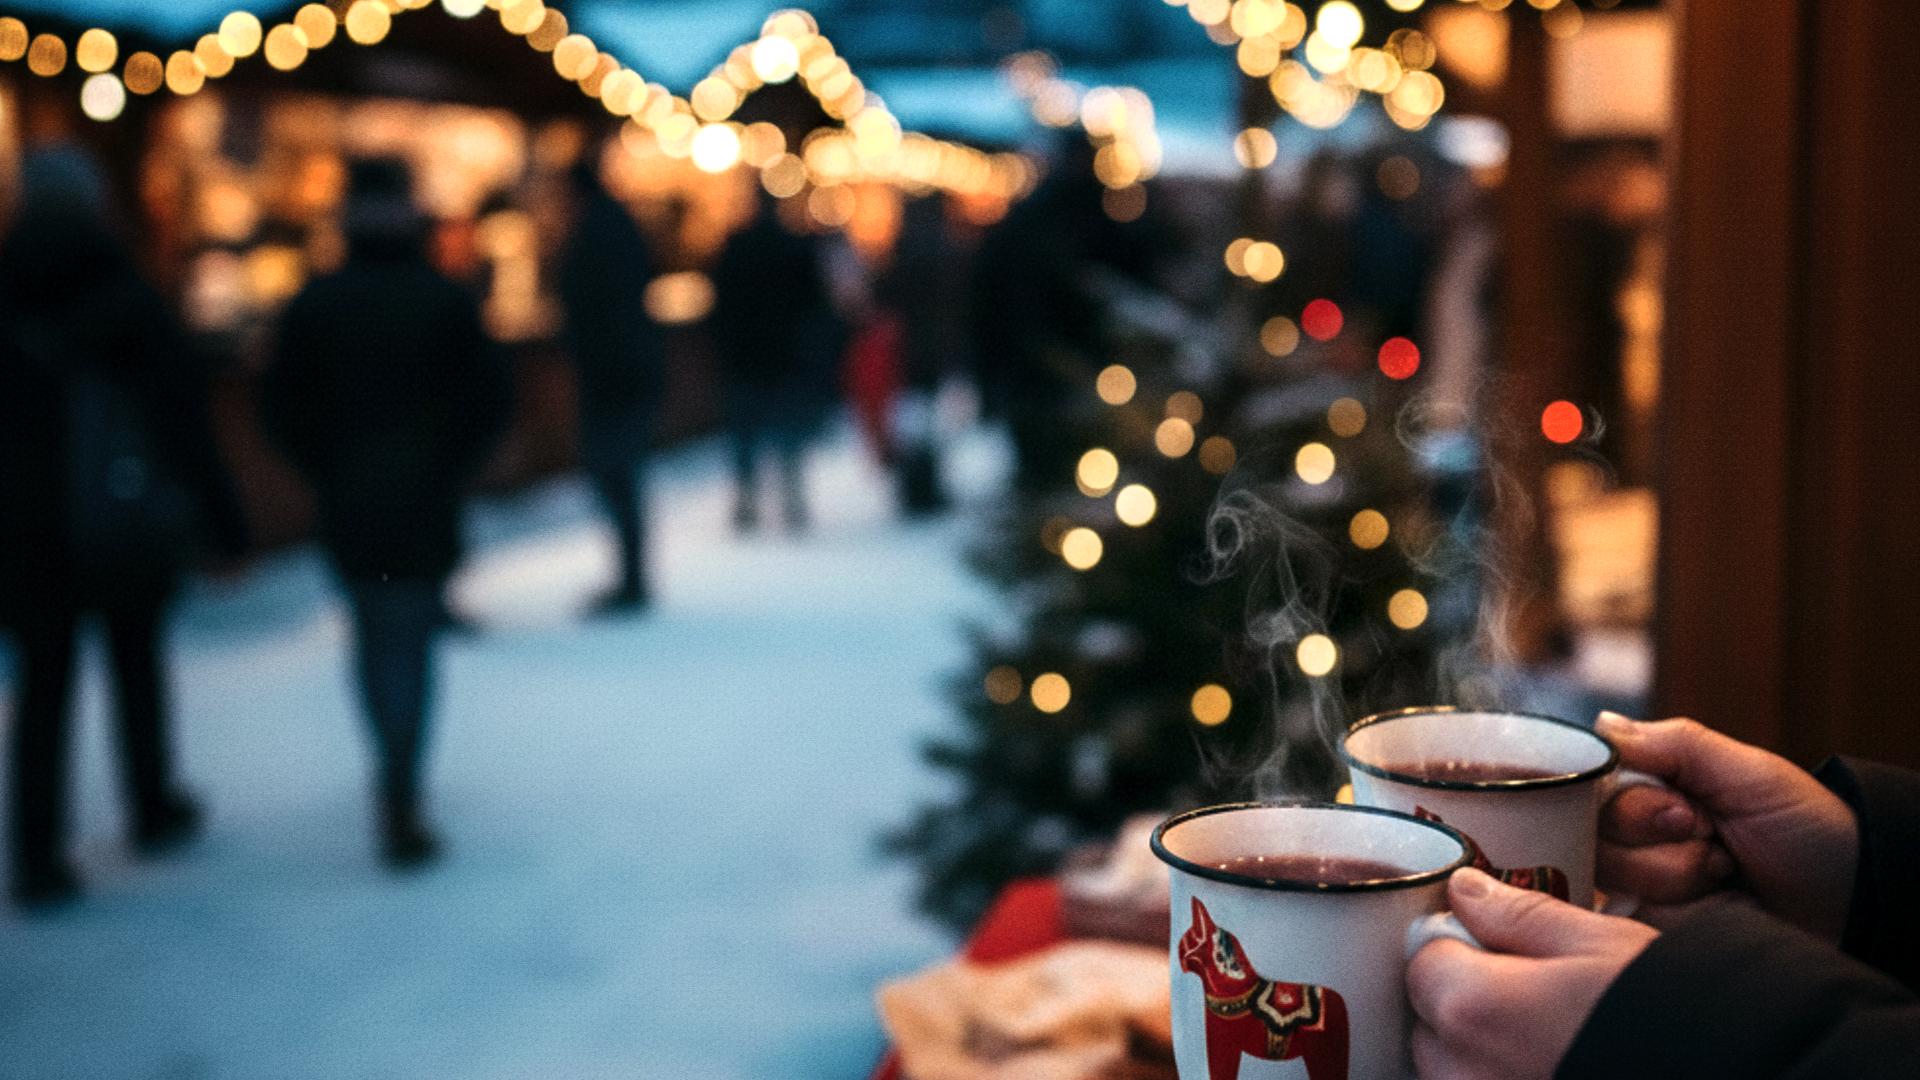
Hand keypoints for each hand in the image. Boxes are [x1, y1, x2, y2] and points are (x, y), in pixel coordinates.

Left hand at [1408, 867, 1657, 1079]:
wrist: (1746, 1077)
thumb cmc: (1673, 1012)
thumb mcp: (1601, 942)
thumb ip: (1520, 915)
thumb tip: (1465, 890)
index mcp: (1471, 1008)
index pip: (1422, 960)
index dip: (1458, 945)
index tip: (1495, 942)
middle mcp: (1463, 1074)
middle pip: (1430, 1025)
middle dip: (1465, 1002)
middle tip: (1532, 991)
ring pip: (1454, 1072)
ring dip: (1484, 1053)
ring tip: (1550, 1034)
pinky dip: (1506, 1078)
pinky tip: (1553, 1063)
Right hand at [1596, 712, 1858, 940]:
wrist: (1850, 908)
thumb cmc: (1808, 831)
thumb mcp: (1750, 774)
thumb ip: (1676, 744)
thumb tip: (1601, 724)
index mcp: (1658, 783)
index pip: (1595, 780)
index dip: (1630, 800)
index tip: (1683, 810)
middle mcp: (1640, 828)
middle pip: (1592, 826)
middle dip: (1657, 834)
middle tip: (1712, 835)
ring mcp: (1642, 878)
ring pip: (1609, 870)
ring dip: (1674, 872)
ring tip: (1724, 872)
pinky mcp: (1648, 922)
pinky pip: (1622, 914)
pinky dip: (1667, 908)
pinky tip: (1706, 904)